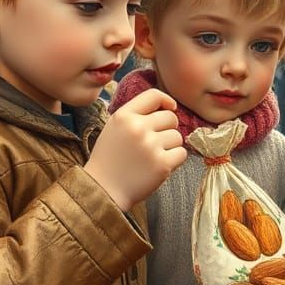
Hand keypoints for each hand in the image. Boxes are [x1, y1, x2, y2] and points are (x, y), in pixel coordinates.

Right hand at [85, 88, 185, 210]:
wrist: (103, 190)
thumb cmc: (111, 159)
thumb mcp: (115, 128)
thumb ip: (136, 114)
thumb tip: (167, 106)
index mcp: (124, 116)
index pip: (154, 95)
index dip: (166, 101)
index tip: (170, 109)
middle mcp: (137, 127)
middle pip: (171, 117)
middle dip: (167, 129)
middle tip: (155, 142)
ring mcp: (150, 145)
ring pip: (178, 136)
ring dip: (170, 146)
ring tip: (153, 156)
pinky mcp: (162, 164)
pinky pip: (181, 153)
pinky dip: (175, 160)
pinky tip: (159, 165)